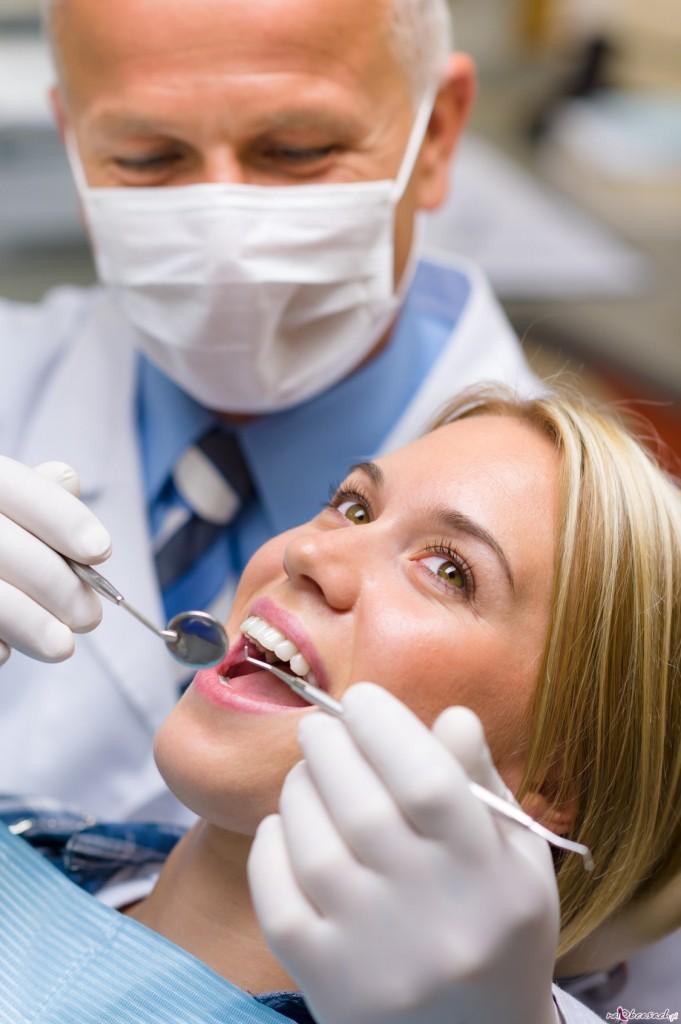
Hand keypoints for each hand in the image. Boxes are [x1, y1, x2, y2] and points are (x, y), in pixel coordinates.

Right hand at [0, 457, 110, 664]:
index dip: (62, 519)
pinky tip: (6, 652)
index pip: (16, 487)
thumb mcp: (8, 509)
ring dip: (29, 624)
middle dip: (56, 585)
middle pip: (3, 546)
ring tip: (62, 646)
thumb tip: (67, 479)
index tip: (101, 551)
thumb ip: (38, 497)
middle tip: (90, 617)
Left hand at [249, 684, 559, 1023]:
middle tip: (322, 726)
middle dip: (330, 746)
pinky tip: (283, 828)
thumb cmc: (498, 928)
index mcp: (489, 876)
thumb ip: (482, 782)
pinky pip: (277, 900)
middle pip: (361, 807)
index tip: (362, 698)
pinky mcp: (326, 981)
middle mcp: (430, 916)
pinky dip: (269, 848)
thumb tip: (449, 714)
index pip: (429, 782)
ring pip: (314, 848)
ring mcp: (372, 954)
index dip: (386, 727)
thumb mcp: (518, 855)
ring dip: (299, 790)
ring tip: (307, 773)